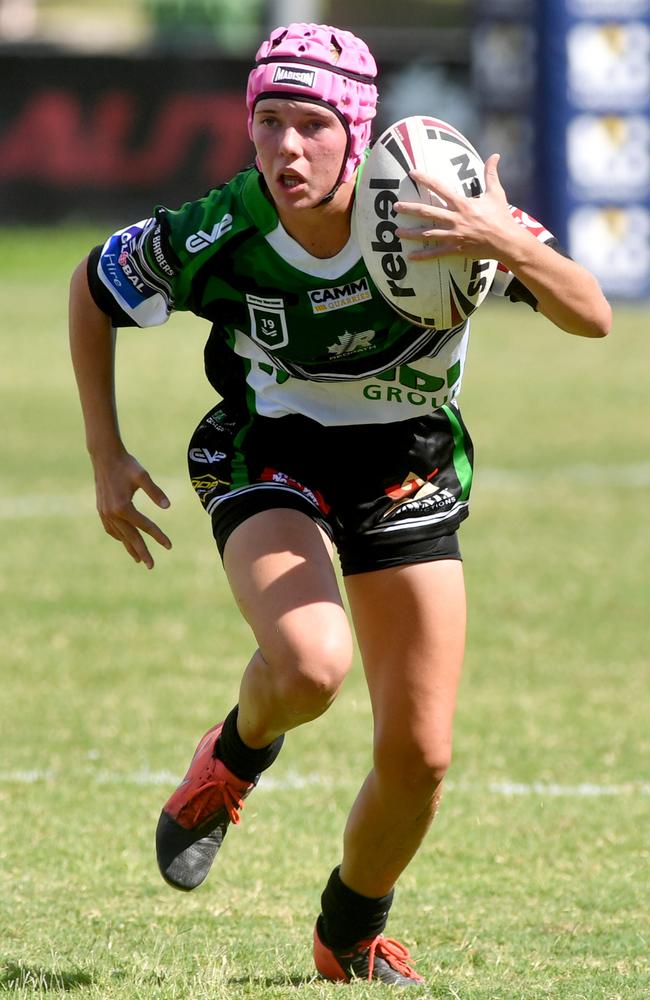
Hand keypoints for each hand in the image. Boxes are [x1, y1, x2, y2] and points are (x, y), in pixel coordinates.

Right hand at [92, 450, 171, 568]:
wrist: (104, 456)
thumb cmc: (126, 464)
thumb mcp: (142, 476)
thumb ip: (155, 492)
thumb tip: (168, 507)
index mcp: (123, 506)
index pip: (145, 526)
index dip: (158, 536)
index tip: (169, 546)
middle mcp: (112, 513)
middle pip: (130, 537)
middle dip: (142, 552)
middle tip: (152, 566)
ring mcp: (104, 513)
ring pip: (119, 535)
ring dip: (129, 547)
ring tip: (139, 558)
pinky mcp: (101, 510)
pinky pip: (110, 529)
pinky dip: (119, 536)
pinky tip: (124, 540)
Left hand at [395, 153, 519, 260]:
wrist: (507, 242)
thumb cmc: (501, 217)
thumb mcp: (496, 194)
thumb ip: (491, 174)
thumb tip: (496, 155)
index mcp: (463, 204)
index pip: (440, 188)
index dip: (425, 179)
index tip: (412, 173)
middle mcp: (456, 219)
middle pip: (428, 212)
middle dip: (410, 209)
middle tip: (396, 207)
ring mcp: (454, 235)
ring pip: (428, 234)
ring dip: (411, 233)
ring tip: (397, 232)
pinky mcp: (456, 249)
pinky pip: (436, 253)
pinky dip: (423, 256)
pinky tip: (410, 257)